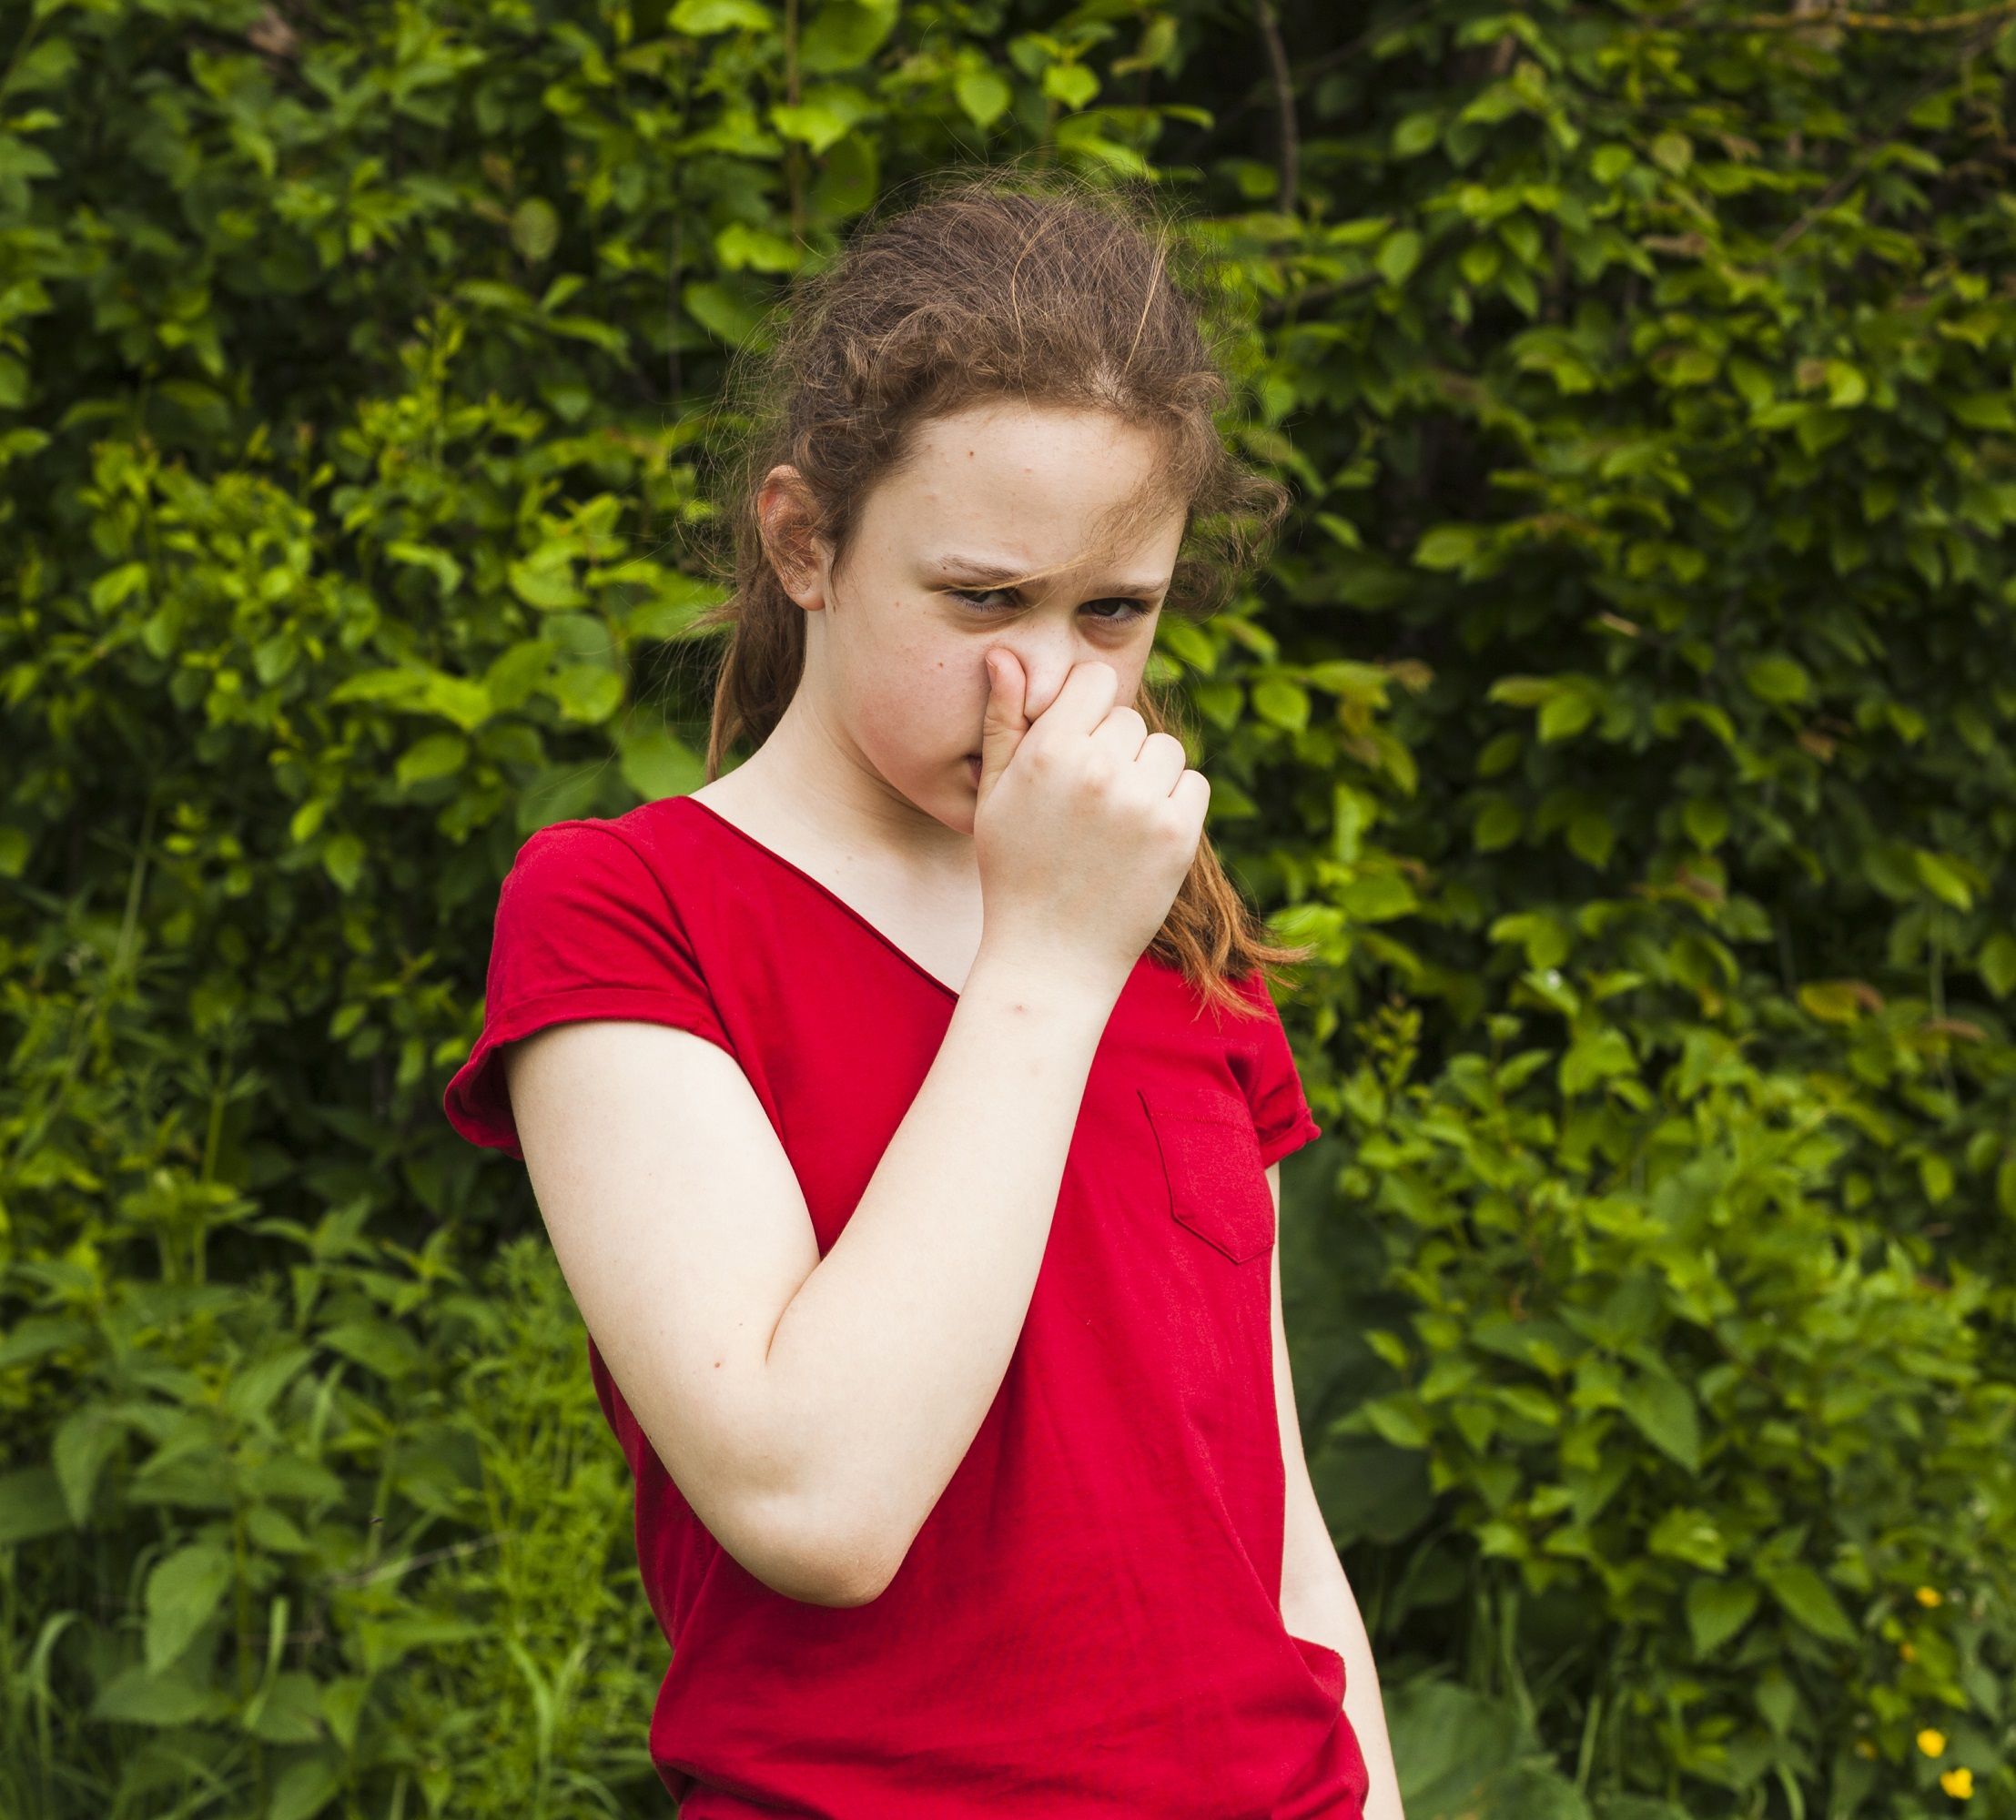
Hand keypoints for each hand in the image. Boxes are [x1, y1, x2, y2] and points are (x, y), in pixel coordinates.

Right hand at [971, 648, 1208, 993]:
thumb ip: (1004, 721)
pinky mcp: (1178, 834)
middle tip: (1088, 804)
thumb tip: (1006, 654)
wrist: (1050, 956)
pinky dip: (1176, 805)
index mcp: (1048, 752)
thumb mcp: (995, 794)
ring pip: (1166, 750)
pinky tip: (1141, 838)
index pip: (1095, 680)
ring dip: (1149, 776)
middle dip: (1115, 751)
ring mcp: (1141, 802)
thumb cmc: (1014, 871)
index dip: (1088, 708)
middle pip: (1130, 719)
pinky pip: (1193, 785)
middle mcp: (1097, 769)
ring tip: (1115, 822)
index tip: (1079, 744)